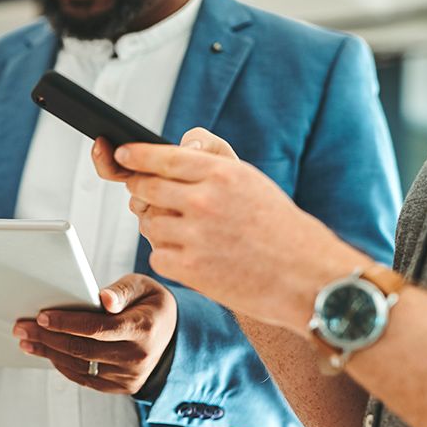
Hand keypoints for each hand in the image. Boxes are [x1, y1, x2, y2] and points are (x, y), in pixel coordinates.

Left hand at [13, 274, 176, 393]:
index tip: (42, 316)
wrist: (172, 337)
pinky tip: (45, 352)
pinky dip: (62, 365)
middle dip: (47, 337)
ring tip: (26, 339)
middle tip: (21, 326)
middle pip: (82, 349)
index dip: (66, 323)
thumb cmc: (149, 305)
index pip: (97, 328)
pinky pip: (85, 378)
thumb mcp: (143, 287)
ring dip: (48, 352)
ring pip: (79, 366)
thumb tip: (104, 298)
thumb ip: (122, 290)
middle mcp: (137, 356)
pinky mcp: (122, 387)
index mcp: (144, 328)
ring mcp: (129, 376)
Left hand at [93, 128, 366, 330]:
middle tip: (146, 193)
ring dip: (157, 224)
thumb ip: (210, 158)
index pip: (161, 156)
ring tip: (190, 231)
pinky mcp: (188, 269)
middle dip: (140, 189)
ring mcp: (194, 236)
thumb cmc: (278, 226)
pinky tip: (195, 255)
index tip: (121, 153)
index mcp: (221, 173)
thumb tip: (173, 148)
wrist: (306, 277)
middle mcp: (204, 201)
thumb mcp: (250, 179)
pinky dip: (168, 254)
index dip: (135, 155)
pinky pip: (156, 253)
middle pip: (144, 187)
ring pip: (147, 221)